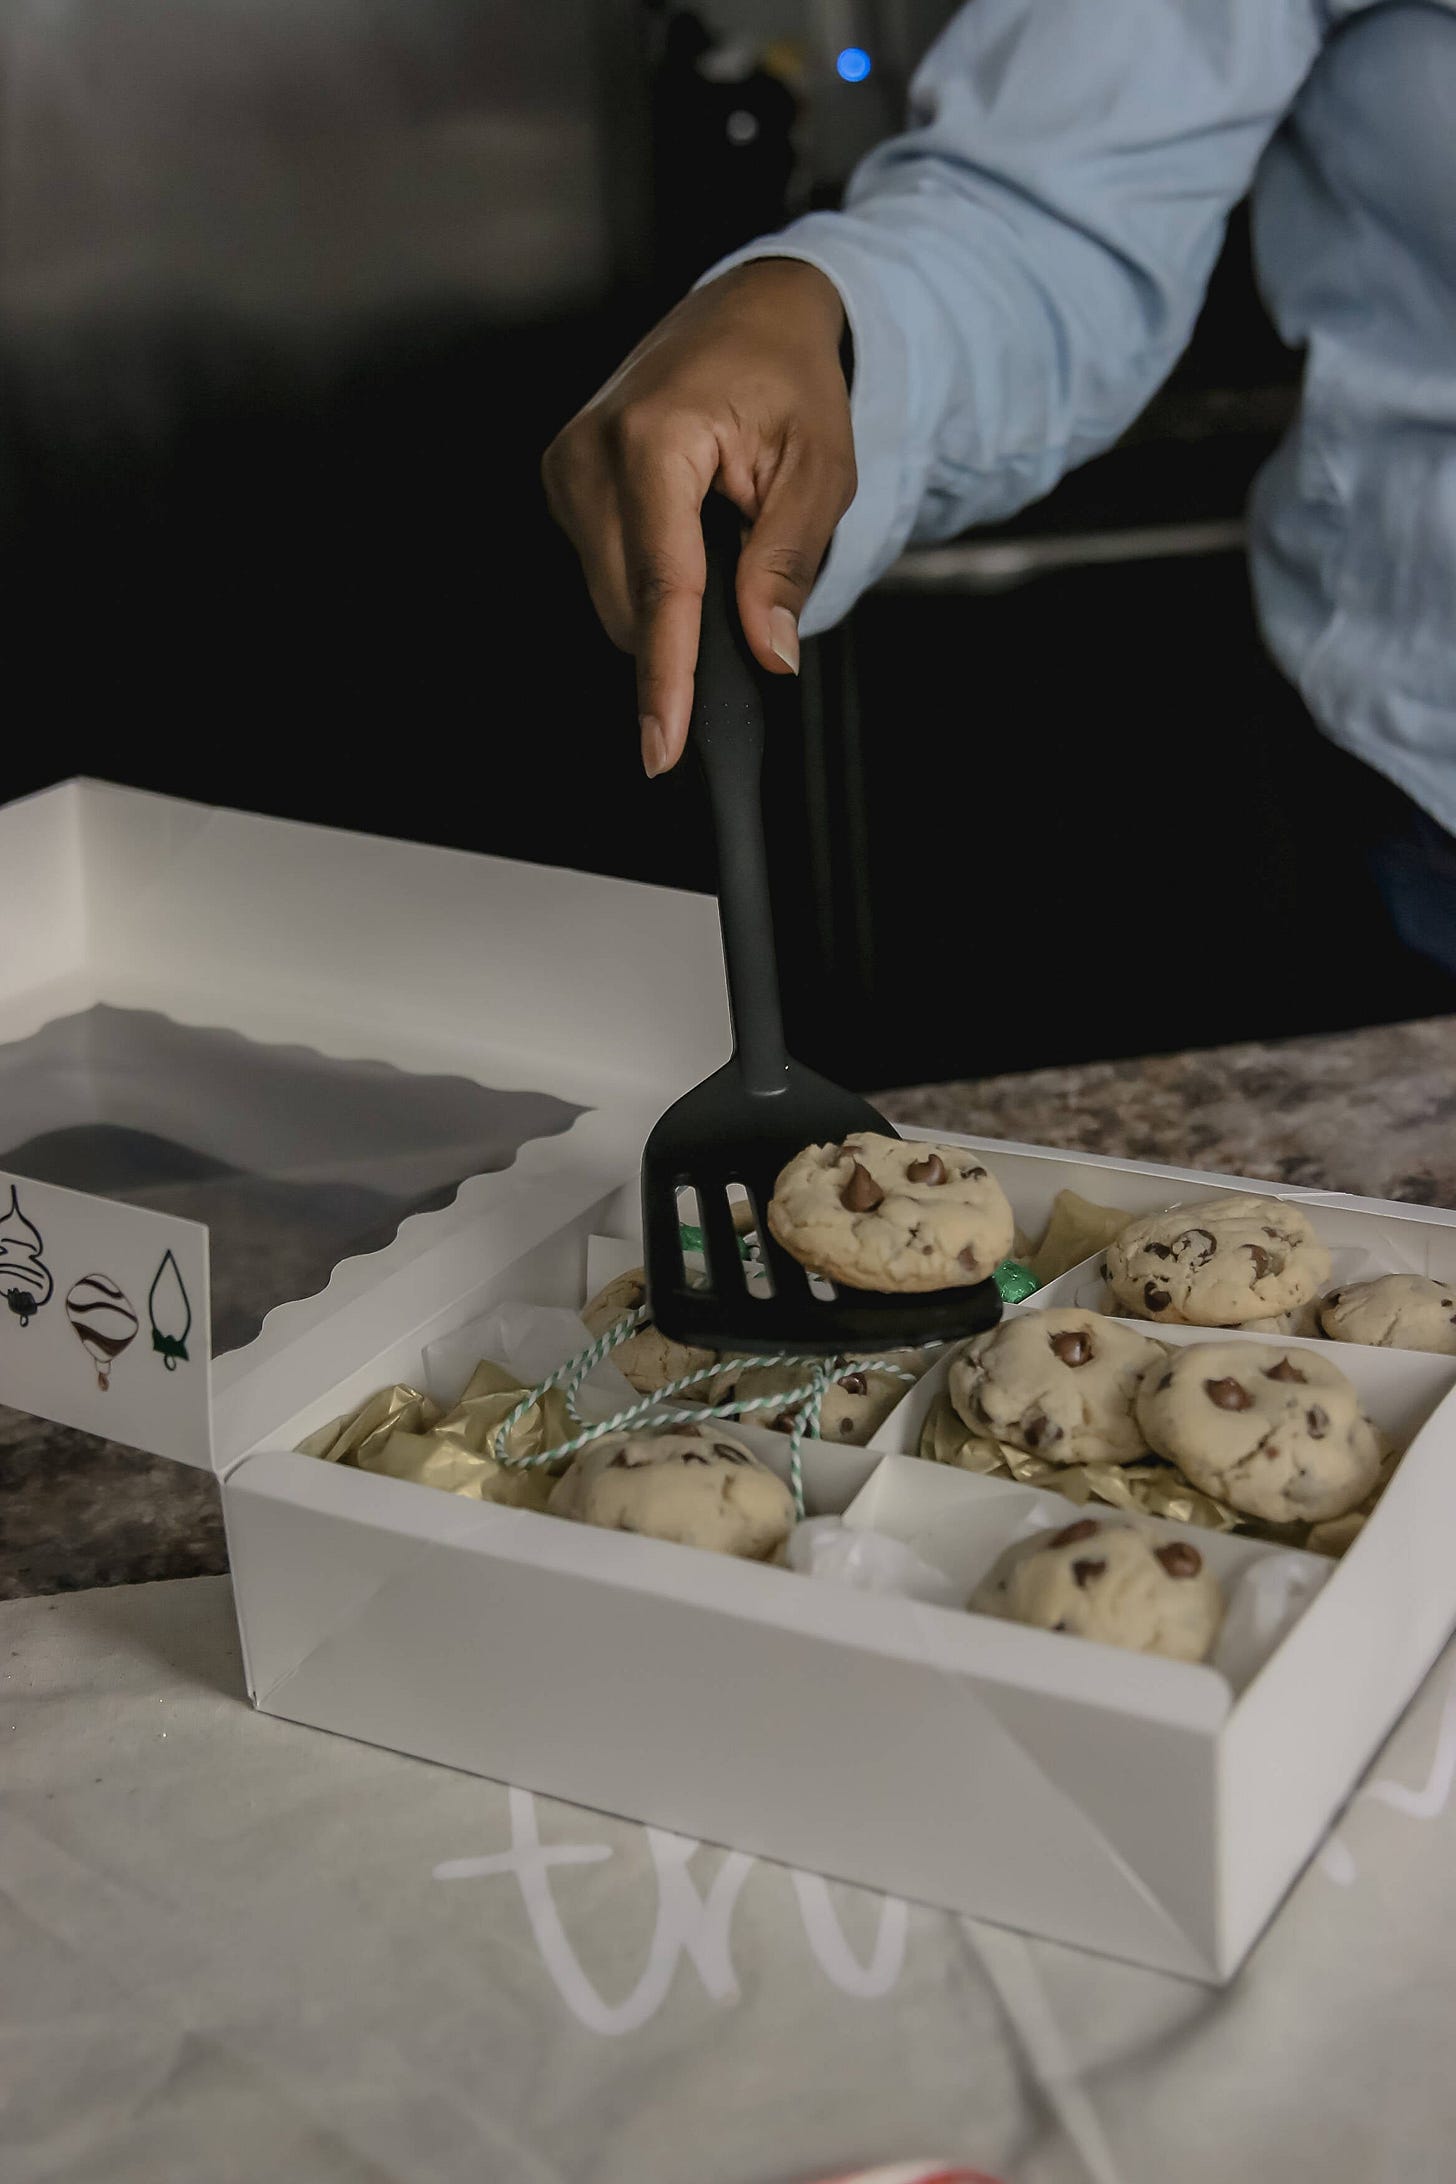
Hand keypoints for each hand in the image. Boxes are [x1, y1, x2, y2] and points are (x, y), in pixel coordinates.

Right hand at [542, 259, 853, 775]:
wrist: (749, 312)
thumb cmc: (787, 378)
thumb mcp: (819, 471)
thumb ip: (786, 564)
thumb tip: (766, 650)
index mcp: (655, 439)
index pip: (661, 587)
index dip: (666, 678)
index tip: (663, 745)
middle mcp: (591, 452)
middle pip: (630, 606)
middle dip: (688, 633)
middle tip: (751, 586)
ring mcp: (567, 467)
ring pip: (612, 599)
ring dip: (670, 604)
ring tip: (722, 535)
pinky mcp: (563, 481)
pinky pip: (605, 572)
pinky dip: (650, 581)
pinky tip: (685, 540)